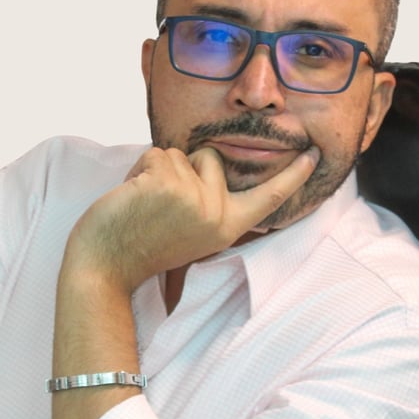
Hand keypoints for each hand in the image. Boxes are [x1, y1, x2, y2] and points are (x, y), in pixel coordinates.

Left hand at [63, 144, 318, 291]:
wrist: (106, 265)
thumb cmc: (143, 245)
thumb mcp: (192, 231)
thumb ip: (209, 204)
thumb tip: (212, 162)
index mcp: (227, 227)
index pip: (267, 199)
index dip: (292, 177)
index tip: (313, 156)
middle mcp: (217, 214)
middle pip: (211, 158)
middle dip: (183, 169)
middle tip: (162, 206)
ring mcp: (194, 199)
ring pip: (180, 154)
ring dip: (156, 171)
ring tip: (144, 204)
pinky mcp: (167, 185)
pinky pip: (156, 154)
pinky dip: (138, 169)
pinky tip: (132, 198)